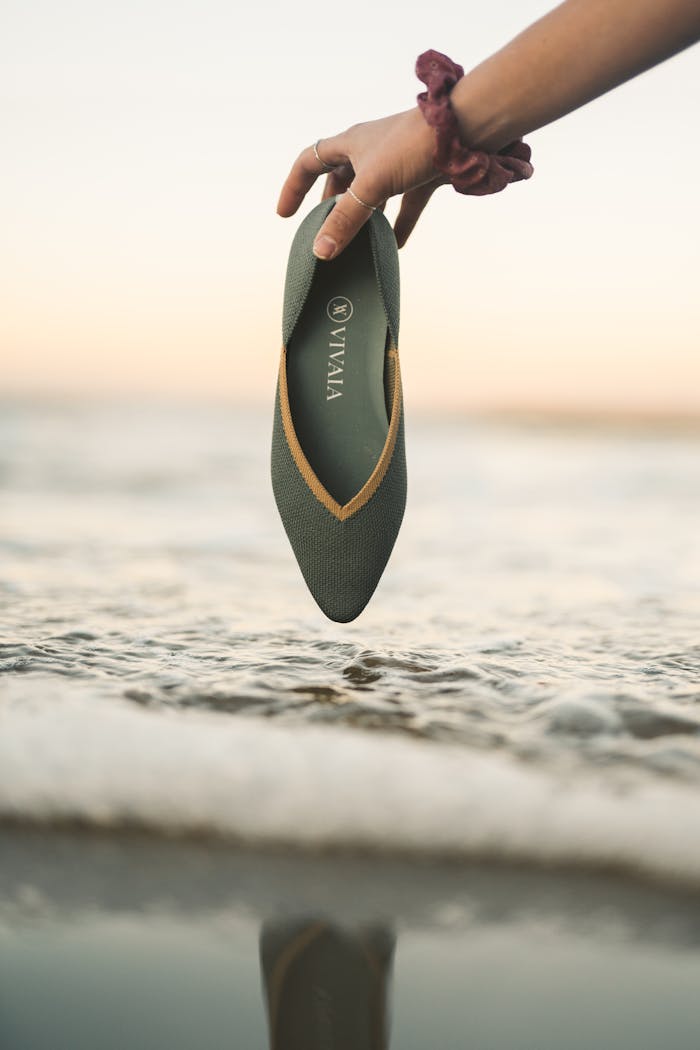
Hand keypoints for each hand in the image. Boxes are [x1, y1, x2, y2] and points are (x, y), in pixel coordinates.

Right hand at [277, 107, 444, 258]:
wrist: (465, 128)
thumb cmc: (413, 145)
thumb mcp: (372, 185)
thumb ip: (347, 220)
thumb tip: (321, 253)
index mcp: (350, 143)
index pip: (309, 162)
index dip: (294, 187)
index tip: (285, 215)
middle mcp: (370, 150)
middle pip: (340, 180)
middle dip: (329, 206)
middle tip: (322, 233)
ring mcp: (397, 163)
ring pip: (372, 194)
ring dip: (364, 218)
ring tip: (356, 245)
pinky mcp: (422, 175)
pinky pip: (405, 205)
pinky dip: (398, 226)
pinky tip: (395, 248)